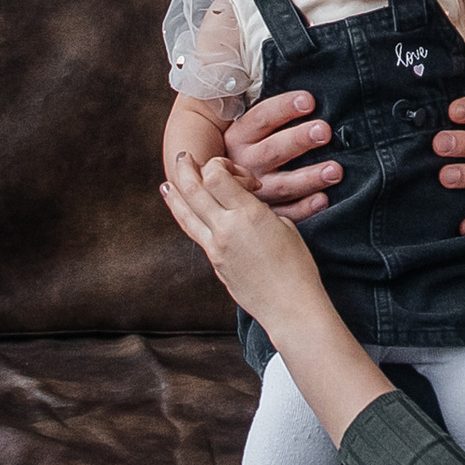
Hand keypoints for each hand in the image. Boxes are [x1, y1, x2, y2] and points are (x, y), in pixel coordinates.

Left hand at [160, 144, 333, 341]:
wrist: (289, 308)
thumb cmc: (298, 267)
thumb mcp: (284, 226)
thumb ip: (258, 211)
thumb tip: (244, 207)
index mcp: (248, 214)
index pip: (215, 175)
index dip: (220, 164)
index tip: (235, 171)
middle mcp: (225, 229)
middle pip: (194, 190)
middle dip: (185, 169)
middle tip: (182, 156)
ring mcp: (216, 248)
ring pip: (186, 215)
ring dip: (175, 195)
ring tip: (167, 183)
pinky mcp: (215, 264)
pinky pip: (194, 233)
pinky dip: (185, 217)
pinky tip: (183, 212)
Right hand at [221, 84, 341, 226]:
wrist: (220, 188)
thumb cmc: (247, 148)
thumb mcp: (247, 129)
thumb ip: (269, 115)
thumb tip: (304, 96)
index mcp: (238, 138)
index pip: (261, 118)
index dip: (285, 108)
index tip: (309, 100)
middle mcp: (243, 164)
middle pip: (273, 150)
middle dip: (299, 140)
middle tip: (324, 131)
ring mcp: (254, 191)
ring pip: (283, 185)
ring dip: (310, 177)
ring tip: (335, 170)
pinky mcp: (265, 211)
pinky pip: (286, 213)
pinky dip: (304, 208)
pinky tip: (323, 200)